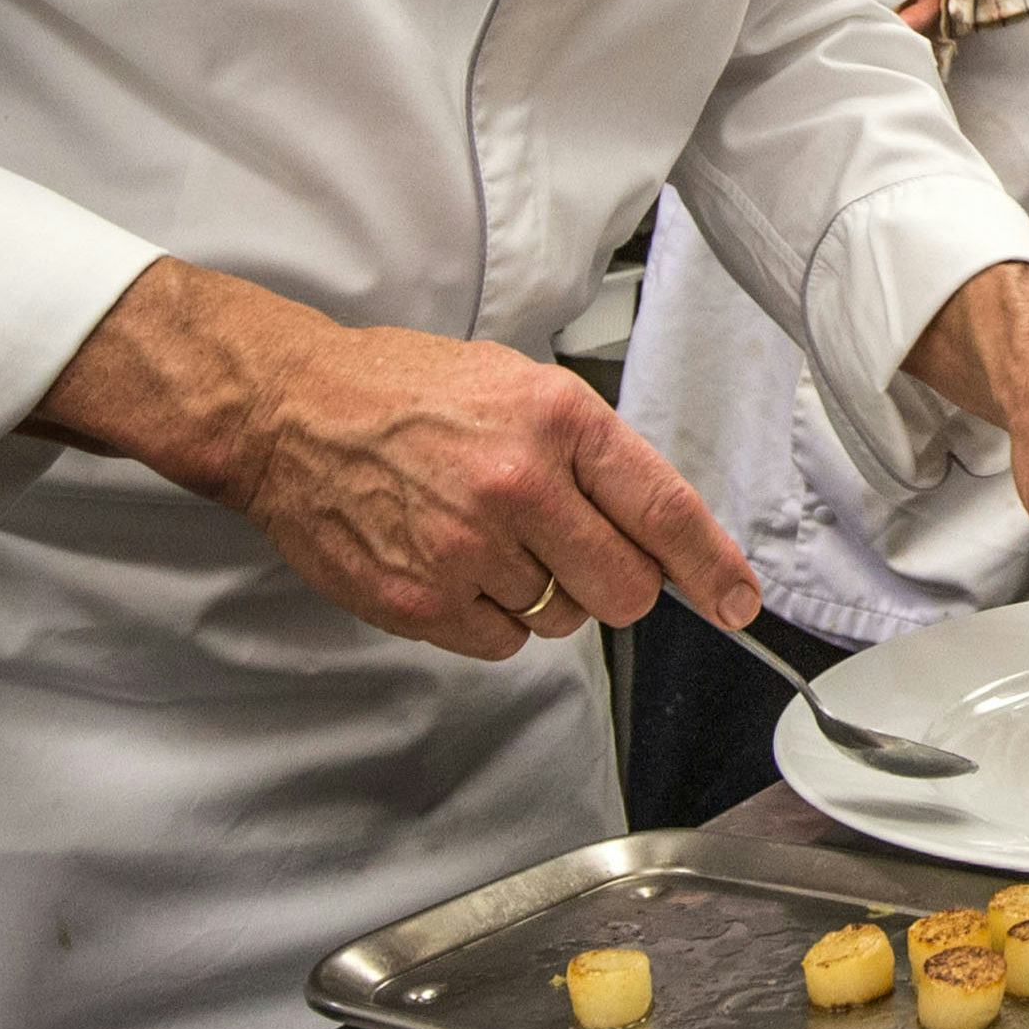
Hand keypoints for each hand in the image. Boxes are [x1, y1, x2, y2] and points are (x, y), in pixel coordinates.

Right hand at [37, 261, 759, 661]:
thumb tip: (654, 524)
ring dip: (542, 594)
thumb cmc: (402, 392)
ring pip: (561, 620)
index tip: (737, 599)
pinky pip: (501, 644)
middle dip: (614, 583)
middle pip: (624, 589)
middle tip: (574, 552)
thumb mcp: (517, 384)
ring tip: (487, 538)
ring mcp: (468, 549)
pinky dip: (490, 618)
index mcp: (557, 420)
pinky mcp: (423, 600)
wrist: (291, 413)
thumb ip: (590, 451)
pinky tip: (456, 566)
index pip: (664, 510)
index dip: (712, 567)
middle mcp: (520, 486)